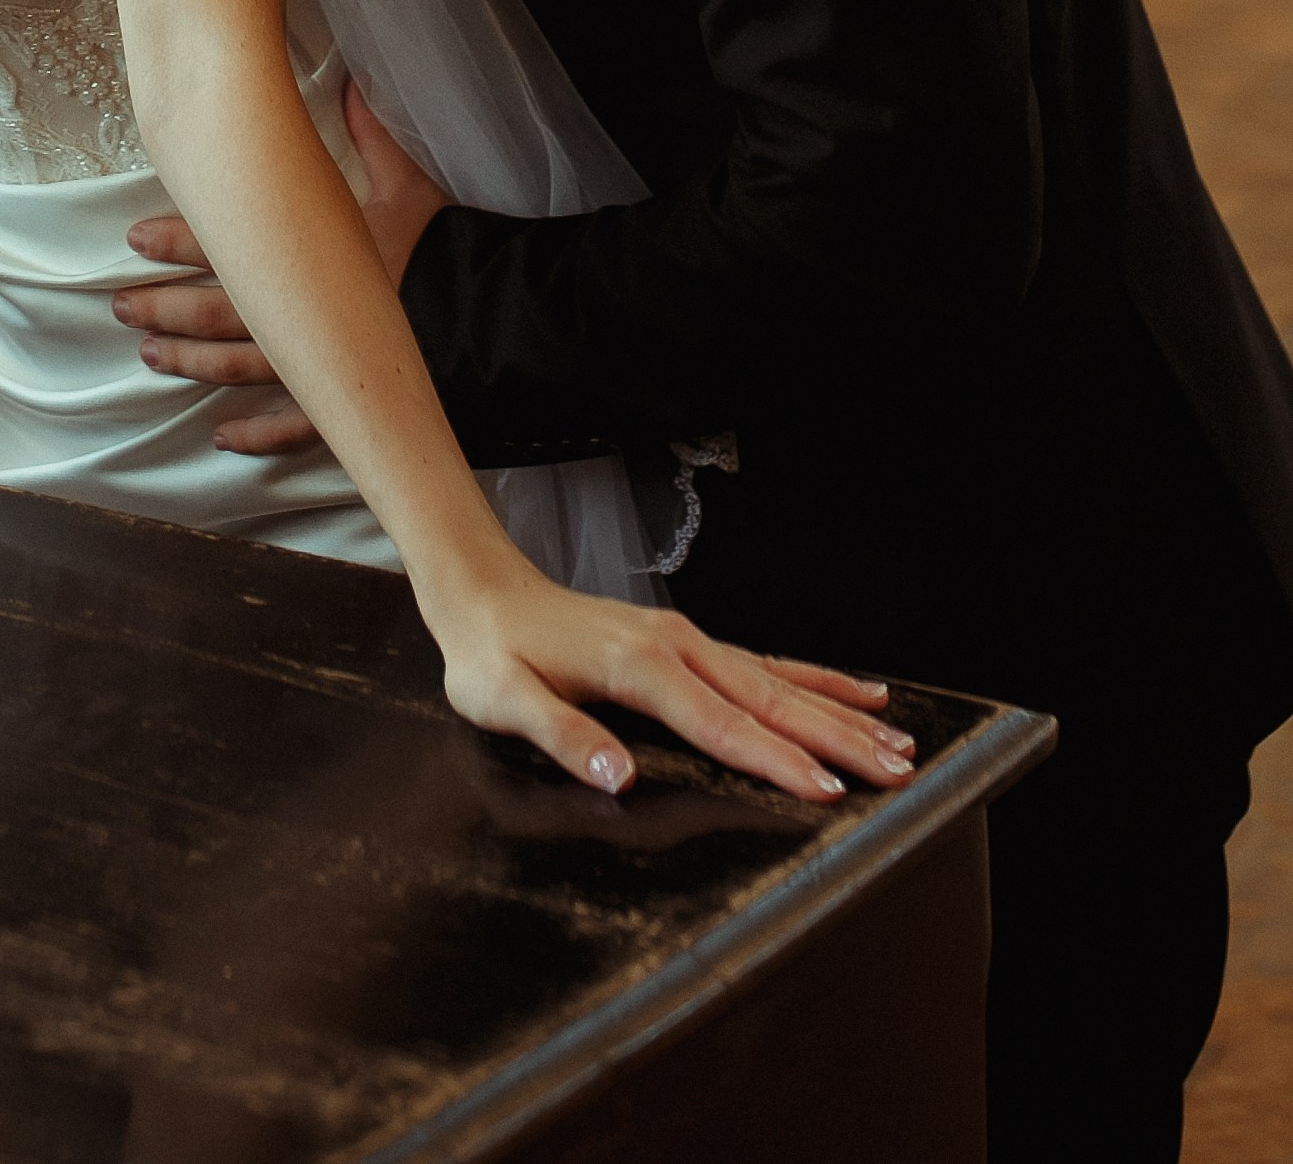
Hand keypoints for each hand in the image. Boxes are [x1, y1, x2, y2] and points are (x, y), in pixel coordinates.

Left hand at [115, 83, 449, 453]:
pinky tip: (225, 438)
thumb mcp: (409, 186)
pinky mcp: (353, 404)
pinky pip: (297, 426)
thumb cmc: (449, 250)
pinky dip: (260, 433)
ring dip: (192, 362)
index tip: (133, 238)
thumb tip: (351, 82)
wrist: (500, 322)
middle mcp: (309, 313)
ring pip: (240, 366)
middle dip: (166, 306)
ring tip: (151, 357)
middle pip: (219, 310)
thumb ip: (370, 135)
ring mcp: (326, 364)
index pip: (231, 243)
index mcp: (315, 254)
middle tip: (122, 304)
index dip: (178, 239)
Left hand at [420, 551, 916, 805]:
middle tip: (897, 772)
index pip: (719, 723)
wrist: (482, 592)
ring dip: (838, 713)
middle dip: (835, 739)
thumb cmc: (489, 653)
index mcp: (637, 666)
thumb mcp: (501, 699)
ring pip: (777, 680)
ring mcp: (686, 640)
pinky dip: (815, 679)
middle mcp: (674, 646)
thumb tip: (617, 776)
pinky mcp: (687, 643)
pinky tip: (857, 691)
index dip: (773, 760)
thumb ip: (560, 735)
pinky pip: (765, 663)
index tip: (826, 790)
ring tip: (898, 740)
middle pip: (767, 698)